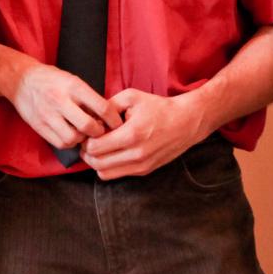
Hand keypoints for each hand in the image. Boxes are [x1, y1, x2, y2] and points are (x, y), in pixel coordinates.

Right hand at [5, 62, 122, 151]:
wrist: (21, 80)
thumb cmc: (52, 79)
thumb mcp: (73, 80)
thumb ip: (88, 97)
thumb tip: (107, 116)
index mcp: (73, 86)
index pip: (101, 107)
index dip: (113, 119)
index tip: (117, 124)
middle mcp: (60, 100)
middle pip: (88, 126)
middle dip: (99, 133)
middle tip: (101, 131)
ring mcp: (48, 115)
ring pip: (73, 138)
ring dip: (82, 139)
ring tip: (84, 133)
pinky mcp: (39, 126)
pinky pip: (60, 143)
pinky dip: (69, 143)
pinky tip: (71, 135)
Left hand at [81, 87, 208, 179]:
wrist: (186, 122)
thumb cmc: (158, 107)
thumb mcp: (131, 97)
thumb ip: (107, 107)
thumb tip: (90, 120)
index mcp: (131, 135)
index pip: (94, 147)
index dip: (86, 139)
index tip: (89, 131)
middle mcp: (136, 154)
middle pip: (96, 163)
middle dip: (87, 152)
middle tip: (89, 140)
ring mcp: (141, 165)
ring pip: (104, 173)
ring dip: (96, 162)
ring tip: (99, 148)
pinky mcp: (145, 170)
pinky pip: (116, 175)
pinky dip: (108, 166)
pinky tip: (112, 153)